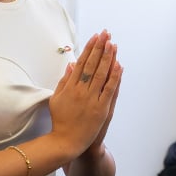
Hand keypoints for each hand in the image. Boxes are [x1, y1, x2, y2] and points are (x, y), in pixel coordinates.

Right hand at [48, 31, 122, 156]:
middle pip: (92, 64)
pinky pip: (109, 89)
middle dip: (99, 47)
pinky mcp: (101, 108)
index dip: (89, 49)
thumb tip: (71, 65)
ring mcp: (91, 99)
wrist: (66, 141)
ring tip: (112, 43)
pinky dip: (114, 77)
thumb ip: (64, 81)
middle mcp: (80, 90)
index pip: (81, 62)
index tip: (94, 37)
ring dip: (107, 57)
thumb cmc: (61, 120)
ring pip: (101, 74)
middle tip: (105, 34)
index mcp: (69, 87)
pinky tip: (118, 65)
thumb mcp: (57, 98)